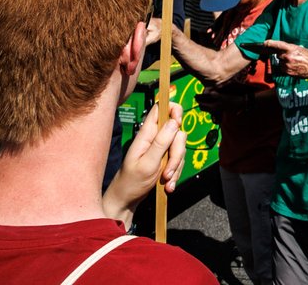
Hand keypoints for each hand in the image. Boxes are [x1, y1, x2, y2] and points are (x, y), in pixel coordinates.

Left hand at [102, 99, 185, 222]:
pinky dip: (176, 173)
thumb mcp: (147, 163)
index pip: (161, 108)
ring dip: (176, 166)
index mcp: (147, 134)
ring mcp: (161, 148)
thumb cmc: (131, 181)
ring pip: (180, 147)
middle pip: (177, 131)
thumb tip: (174, 121)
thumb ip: (161, 142)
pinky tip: (168, 184)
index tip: (178, 123)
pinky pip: (179, 160)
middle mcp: (155, 138)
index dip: (173, 109)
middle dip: (177, 152)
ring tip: (166, 180)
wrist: (127, 200)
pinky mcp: (166, 159)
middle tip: (168, 169)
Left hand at [258, 40, 307, 80]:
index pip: (277, 45)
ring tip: (295, 62)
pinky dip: (286, 67)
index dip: (269, 43)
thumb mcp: (300, 49)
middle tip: (292, 55)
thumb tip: (280, 49)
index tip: (264, 43)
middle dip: (282, 54)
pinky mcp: (287, 72)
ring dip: (285, 62)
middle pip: (278, 54)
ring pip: (281, 62)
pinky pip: (283, 68)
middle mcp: (287, 57)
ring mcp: (287, 65)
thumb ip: (289, 48)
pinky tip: (294, 67)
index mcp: (291, 49)